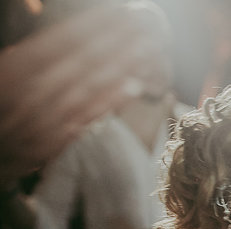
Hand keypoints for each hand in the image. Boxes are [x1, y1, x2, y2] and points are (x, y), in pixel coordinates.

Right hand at [0, 2, 168, 183]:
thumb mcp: (3, 74)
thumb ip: (26, 54)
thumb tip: (45, 18)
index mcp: (10, 72)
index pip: (56, 42)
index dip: (90, 25)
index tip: (119, 11)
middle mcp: (26, 94)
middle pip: (78, 62)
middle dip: (114, 41)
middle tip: (143, 25)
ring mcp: (41, 120)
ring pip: (88, 89)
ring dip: (121, 67)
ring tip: (147, 48)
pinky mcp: (51, 144)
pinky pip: (85, 119)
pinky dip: (109, 102)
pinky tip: (134, 86)